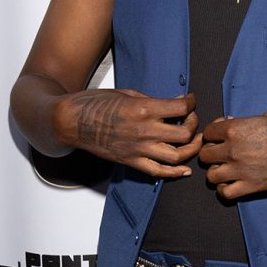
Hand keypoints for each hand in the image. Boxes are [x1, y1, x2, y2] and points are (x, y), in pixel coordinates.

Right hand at [58, 89, 201, 177]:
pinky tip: (185, 169)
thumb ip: (153, 101)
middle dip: (194, 124)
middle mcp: (144, 131)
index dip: (191, 103)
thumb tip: (175, 103)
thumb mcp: (128, 93)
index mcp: (143, 109)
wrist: (72, 121)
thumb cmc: (96, 103)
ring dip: (191, 149)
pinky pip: (159, 172)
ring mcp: (138, 149)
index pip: (181, 108)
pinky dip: (175, 173)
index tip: (191, 100)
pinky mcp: (131, 162)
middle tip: (192, 118)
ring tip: (194, 141)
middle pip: (184, 134)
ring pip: (177, 156)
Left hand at [199, 111, 266, 199]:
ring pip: (210, 176)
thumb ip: (247, 122)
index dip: (213, 134)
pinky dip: (225, 189)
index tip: (222, 136)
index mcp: (235, 129)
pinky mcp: (251, 186)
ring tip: (227, 170)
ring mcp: (240, 170)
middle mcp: (233, 149)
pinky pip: (225, 193)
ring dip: (217, 172)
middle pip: (204, 155)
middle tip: (222, 153)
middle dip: (212, 153)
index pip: (208, 133)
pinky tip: (233, 183)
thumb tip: (237, 123)